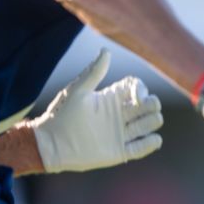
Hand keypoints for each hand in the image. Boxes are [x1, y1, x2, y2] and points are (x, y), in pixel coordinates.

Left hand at [30, 49, 162, 171]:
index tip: (137, 96)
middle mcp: (119, 115)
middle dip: (152, 105)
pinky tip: (153, 139)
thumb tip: (106, 51)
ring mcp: (120, 133)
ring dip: (153, 121)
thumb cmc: (61, 115)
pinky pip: (142, 147)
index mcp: (111, 98)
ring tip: (140, 125)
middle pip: (148, 105)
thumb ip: (94, 72)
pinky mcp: (120, 152)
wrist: (50, 144)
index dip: (142, 89)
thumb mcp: (77, 91)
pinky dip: (152, 143)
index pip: (136, 88)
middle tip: (142, 108)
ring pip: (149, 124)